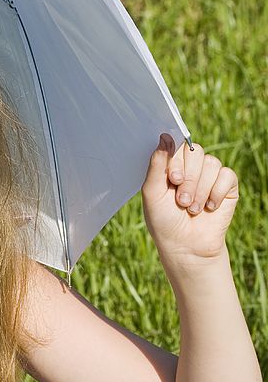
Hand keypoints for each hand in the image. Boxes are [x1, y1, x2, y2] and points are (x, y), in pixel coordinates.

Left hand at [141, 133, 238, 267]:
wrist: (186, 245)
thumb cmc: (164, 220)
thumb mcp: (153, 193)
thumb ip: (157, 164)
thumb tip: (165, 136)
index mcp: (171, 166)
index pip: (177, 146)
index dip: (177, 162)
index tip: (173, 180)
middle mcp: (191, 167)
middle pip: (196, 151)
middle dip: (189, 179)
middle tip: (181, 201)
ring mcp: (209, 175)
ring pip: (212, 163)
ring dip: (200, 190)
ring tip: (192, 208)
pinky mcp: (227, 185)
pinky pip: (226, 175)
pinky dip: (216, 193)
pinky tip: (209, 207)